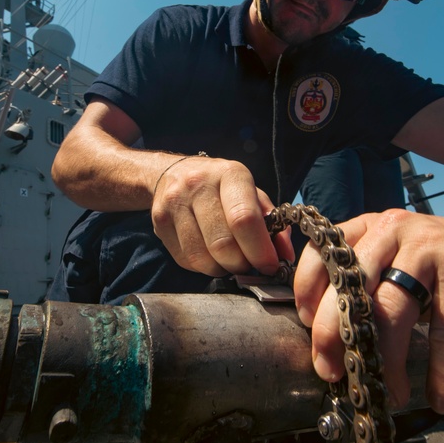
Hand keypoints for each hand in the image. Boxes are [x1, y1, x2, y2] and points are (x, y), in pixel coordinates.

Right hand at [150, 156, 294, 276]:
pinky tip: (210, 255)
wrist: (173, 173)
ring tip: (230, 261)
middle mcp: (198, 185)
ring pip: (201, 257)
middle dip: (241, 264)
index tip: (270, 266)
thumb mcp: (251, 193)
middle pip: (222, 243)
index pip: (244, 218)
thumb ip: (272, 222)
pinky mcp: (158, 222)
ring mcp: (174, 203)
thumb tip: (285, 255)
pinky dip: (203, 267)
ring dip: (222, 268)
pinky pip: (185, 260)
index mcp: (230, 174)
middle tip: (249, 265)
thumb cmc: (221, 187)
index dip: (260, 250)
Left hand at [293, 209, 443, 413]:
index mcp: (373, 228)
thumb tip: (328, 336)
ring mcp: (434, 249)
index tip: (304, 325)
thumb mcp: (401, 259)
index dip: (308, 291)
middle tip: (332, 372)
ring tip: (389, 392)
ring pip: (394, 310)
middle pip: (353, 286)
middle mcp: (397, 231)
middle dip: (335, 335)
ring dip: (388, 360)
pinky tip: (440, 395)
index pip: (325, 253)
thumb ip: (368, 281)